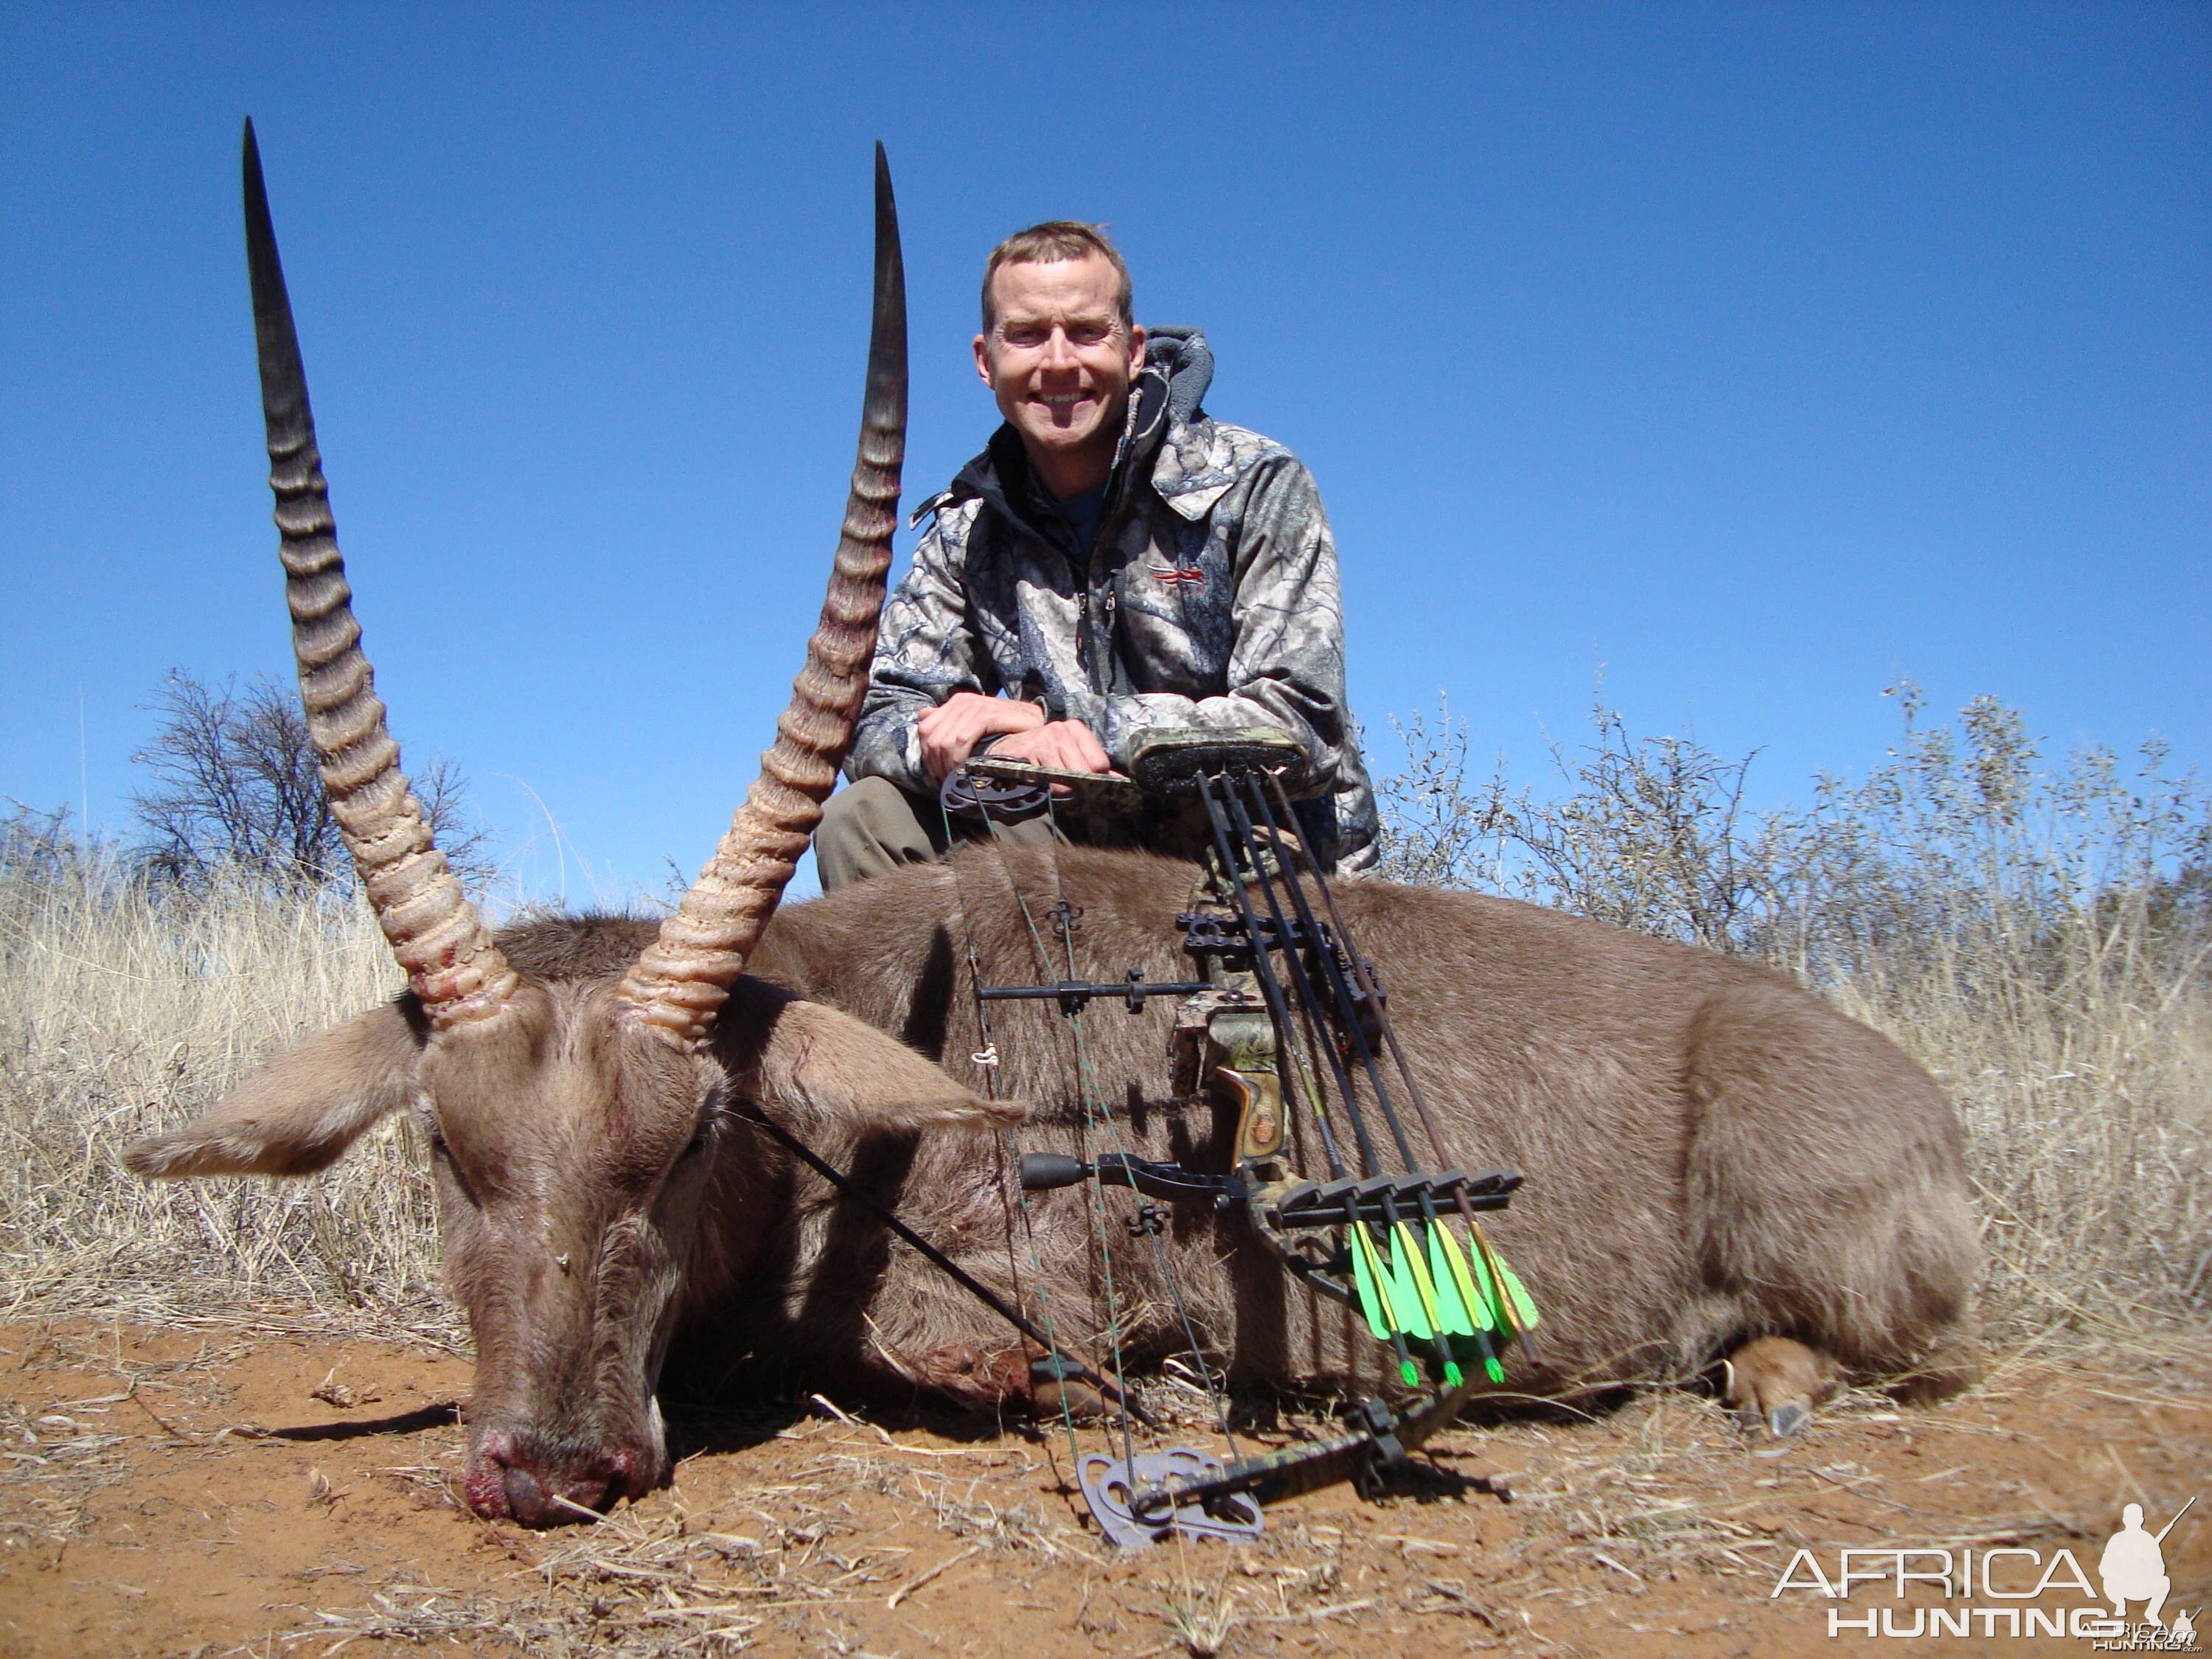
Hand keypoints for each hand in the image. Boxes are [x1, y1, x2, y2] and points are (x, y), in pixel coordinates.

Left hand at [917, 692, 1047, 781]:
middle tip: (947, 780)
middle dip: (936, 764)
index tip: (937, 773)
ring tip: (956, 777)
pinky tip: (965, 768)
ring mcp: (973, 706)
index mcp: (955, 703)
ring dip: (947, 764)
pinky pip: (962, 739)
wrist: (1034, 721)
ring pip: (945, 741)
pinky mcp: (986, 714)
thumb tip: (923, 715)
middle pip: (933, 738)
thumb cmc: (1005, 727)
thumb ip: (949, 720)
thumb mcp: (974, 723)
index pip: (925, 730)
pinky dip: (959, 757)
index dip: (927, 755)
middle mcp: (961, 701)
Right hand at [987, 719, 1116, 782]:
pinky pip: (1044, 785)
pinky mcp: (1025, 754)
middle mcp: (1060, 730)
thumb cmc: (1042, 752)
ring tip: (1050, 784)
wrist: (1005, 746)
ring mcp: (1041, 741)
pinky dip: (1043, 790)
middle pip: (1084, 774)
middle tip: (1067, 789)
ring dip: (1059, 792)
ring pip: (1065, 784)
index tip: (1086, 784)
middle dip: (1079, 788)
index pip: (1100, 763)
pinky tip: (1037, 782)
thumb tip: (1121, 780)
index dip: (1095, 779)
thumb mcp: (1069, 751)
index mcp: (1075, 728)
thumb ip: (1094, 764)